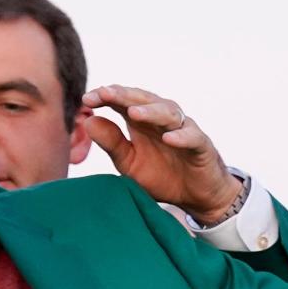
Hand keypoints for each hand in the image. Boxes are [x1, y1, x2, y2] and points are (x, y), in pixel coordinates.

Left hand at [82, 85, 241, 225]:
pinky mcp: (201, 145)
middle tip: (104, 93)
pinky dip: (182, 136)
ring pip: (168, 114)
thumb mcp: (128, 162)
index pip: (122, 103)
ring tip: (133, 113)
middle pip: (143, 101)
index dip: (106, 98)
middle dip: (123, 96)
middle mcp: (162, 120)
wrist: (193, 195)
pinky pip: (192, 137)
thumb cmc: (160, 175)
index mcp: (141, 122)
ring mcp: (183, 130)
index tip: (86, 99)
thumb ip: (111, 143)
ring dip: (151, 112)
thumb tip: (88, 122)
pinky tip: (169, 138)